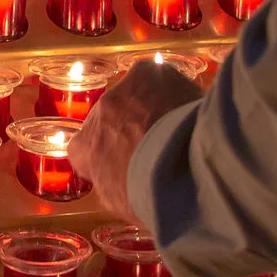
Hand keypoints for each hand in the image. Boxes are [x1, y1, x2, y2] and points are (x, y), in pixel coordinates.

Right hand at [71, 59, 205, 221]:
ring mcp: (121, 91)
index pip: (83, 146)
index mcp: (86, 149)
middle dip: (132, 126)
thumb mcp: (120, 202)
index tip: (124, 159)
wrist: (181, 166)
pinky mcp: (145, 73)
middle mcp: (98, 115)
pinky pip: (158, 78)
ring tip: (180, 125)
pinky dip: (173, 90)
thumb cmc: (149, 195)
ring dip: (153, 107)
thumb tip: (120, 178)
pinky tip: (192, 108)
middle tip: (159, 142)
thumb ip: (111, 183)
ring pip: (136, 95)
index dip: (106, 151)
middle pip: (112, 116)